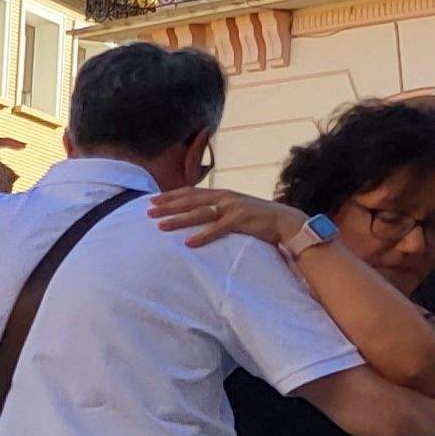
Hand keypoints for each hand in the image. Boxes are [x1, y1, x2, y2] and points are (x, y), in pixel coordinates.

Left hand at [148, 186, 317, 259]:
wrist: (287, 222)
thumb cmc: (258, 218)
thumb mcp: (235, 209)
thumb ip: (217, 209)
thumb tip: (197, 214)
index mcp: (222, 194)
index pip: (191, 192)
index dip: (171, 195)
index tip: (152, 200)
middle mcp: (225, 197)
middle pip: (190, 200)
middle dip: (168, 205)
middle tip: (147, 212)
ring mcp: (233, 208)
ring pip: (200, 213)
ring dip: (179, 220)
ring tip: (161, 226)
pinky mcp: (241, 220)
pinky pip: (218, 229)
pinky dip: (203, 236)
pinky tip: (189, 243)